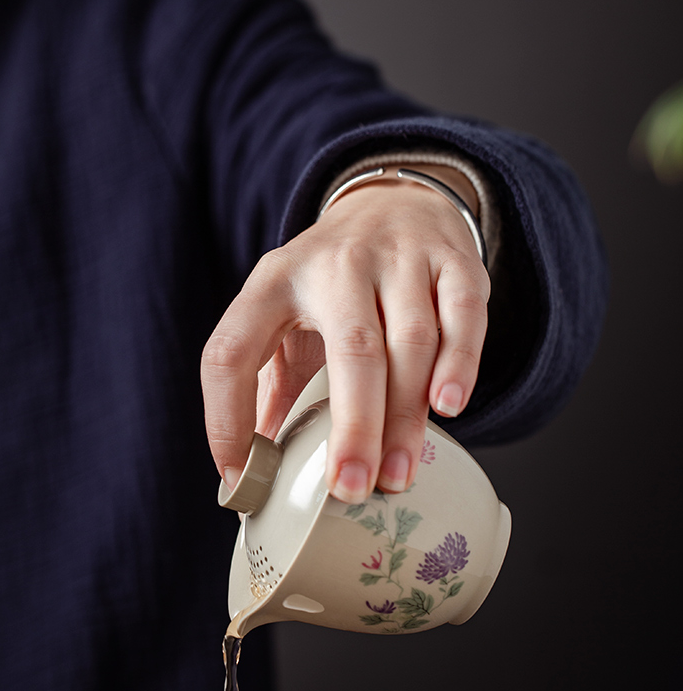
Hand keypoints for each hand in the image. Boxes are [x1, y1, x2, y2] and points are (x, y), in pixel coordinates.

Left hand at [201, 165, 489, 504]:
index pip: (232, 351)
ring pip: (410, 340)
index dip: (227, 419)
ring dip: (406, 416)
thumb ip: (269, 390)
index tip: (243, 477)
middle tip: (350, 489)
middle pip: (349, 348)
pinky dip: (460, 362)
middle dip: (353, 427)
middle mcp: (333, 264)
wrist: (391, 202)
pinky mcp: (452, 259)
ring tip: (396, 475)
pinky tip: (449, 407)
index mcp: (273, 283)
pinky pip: (463, 314)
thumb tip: (250, 477)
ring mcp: (397, 257)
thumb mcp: (283, 322)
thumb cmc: (330, 286)